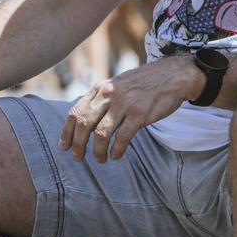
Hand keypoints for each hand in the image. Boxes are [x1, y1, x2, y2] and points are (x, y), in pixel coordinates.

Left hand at [59, 59, 201, 163]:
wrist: (173, 77)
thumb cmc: (144, 84)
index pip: (75, 112)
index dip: (67, 132)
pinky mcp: (139, 114)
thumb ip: (101, 99)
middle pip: (84, 124)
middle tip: (78, 158)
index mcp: (101, 88)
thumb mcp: (117, 85)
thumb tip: (83, 122)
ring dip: (97, 151)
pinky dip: (116, 150)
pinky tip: (116, 156)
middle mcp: (109, 95)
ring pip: (101, 134)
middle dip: (78, 145)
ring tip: (100, 160)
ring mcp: (124, 104)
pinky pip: (122, 138)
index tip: (64, 147)